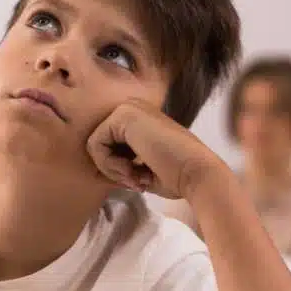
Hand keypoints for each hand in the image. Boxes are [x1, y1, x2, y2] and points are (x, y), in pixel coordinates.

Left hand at [86, 99, 228, 200]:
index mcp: (139, 119)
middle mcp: (132, 108)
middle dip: (113, 169)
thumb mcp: (142, 170)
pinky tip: (131, 170)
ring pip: (95, 145)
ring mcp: (128, 108)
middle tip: (137, 182)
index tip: (139, 182)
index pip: (108, 146)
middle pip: (99, 144)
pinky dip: (109, 165)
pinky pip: (95, 145)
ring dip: (112, 169)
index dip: (117, 170)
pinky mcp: (123, 115)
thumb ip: (121, 165)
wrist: (196, 173)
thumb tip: (98, 172)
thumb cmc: (176, 176)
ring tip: (136, 177)